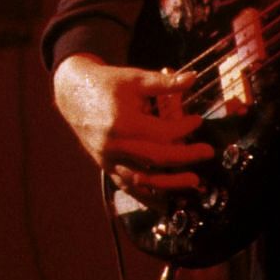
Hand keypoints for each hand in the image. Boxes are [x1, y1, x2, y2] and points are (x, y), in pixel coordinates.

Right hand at [52, 53, 212, 193]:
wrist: (72, 93)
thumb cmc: (106, 84)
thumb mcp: (135, 79)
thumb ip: (164, 82)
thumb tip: (192, 78)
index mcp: (121, 122)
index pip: (162, 132)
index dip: (184, 128)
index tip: (197, 121)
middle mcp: (113, 144)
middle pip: (156, 158)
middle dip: (186, 157)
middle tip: (206, 152)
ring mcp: (107, 158)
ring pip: (142, 179)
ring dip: (170, 183)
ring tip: (192, 181)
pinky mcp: (105, 165)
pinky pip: (126, 186)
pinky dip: (146, 196)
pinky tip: (164, 200)